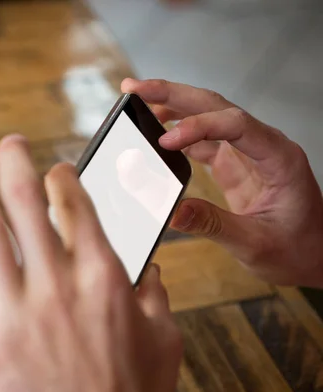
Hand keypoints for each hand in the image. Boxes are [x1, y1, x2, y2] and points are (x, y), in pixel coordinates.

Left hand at [0, 135, 182, 391]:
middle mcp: (58, 287)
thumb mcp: (164, 343)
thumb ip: (156, 298)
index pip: (77, 209)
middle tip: (6, 142)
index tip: (54, 169)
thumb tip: (151, 268)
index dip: (62, 179)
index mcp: (104, 280)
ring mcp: (16, 314)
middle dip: (14, 164)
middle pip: (27, 206)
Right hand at [121, 78, 322, 286]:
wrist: (313, 255)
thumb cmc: (297, 250)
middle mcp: (263, 145)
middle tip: (136, 88)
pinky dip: (178, 132)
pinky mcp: (233, 163)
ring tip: (139, 100)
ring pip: (207, 115)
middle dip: (174, 93)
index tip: (165, 141)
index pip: (236, 124)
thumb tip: (173, 212)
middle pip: (216, 106)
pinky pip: (203, 139)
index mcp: (279, 158)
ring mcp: (247, 152)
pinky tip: (156, 131)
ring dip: (172, 105)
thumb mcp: (255, 244)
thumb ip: (214, 225)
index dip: (198, 127)